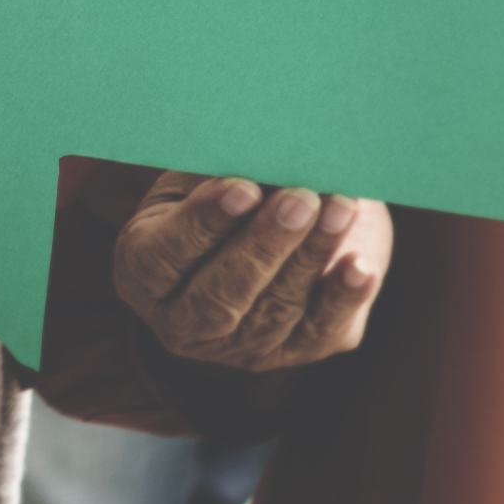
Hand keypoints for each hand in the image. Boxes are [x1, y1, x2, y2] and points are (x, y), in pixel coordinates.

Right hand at [113, 173, 391, 371]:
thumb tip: (255, 153)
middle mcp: (185, 322)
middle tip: (300, 199)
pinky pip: (321, 330)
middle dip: (263, 245)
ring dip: (311, 256)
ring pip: (275, 309)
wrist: (274, 222)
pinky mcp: (296, 350)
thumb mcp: (200, 176)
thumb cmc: (226, 187)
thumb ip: (216, 172)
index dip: (203, 223)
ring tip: (338, 207)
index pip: (165, 256)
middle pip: (221, 295)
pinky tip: (359, 266)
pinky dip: (343, 297)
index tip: (242, 187)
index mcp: (144, 275)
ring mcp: (241, 345)